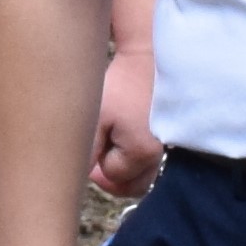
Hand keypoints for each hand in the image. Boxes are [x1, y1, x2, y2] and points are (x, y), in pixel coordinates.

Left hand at [92, 42, 164, 203]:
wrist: (148, 58)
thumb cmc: (121, 85)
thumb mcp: (96, 117)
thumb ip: (87, 152)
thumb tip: (76, 177)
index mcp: (143, 152)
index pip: (112, 176)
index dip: (97, 163)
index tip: (93, 140)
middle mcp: (160, 155)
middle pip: (132, 187)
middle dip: (112, 175)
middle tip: (97, 153)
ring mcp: (168, 149)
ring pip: (143, 179)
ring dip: (124, 169)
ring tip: (110, 145)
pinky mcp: (169, 139)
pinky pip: (151, 165)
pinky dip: (135, 161)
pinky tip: (123, 141)